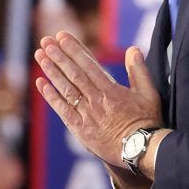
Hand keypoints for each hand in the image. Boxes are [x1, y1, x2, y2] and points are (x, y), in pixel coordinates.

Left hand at [34, 33, 161, 168]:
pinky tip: (40, 83)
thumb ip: (139, 70)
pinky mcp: (80, 129)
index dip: (75, 50)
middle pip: (74, 74)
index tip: (62, 37)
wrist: (142, 151)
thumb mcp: (148, 94)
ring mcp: (87, 114)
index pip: (89, 65)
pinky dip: (51, 96)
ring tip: (40, 56)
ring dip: (52, 71)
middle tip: (46, 41)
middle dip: (59, 56)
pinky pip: (62, 110)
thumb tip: (133, 49)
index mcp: (112, 90)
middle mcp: (97, 100)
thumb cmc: (147, 122)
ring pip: (66, 89)